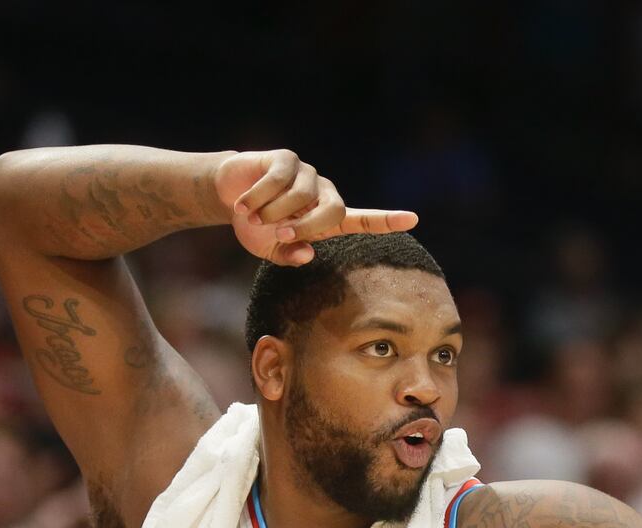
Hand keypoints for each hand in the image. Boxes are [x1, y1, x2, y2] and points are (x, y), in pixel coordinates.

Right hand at [212, 150, 417, 264]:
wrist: (228, 195)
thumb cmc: (255, 226)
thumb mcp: (269, 250)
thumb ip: (288, 256)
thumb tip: (308, 254)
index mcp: (327, 219)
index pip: (363, 219)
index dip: (387, 220)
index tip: (413, 219)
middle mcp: (323, 194)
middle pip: (334, 211)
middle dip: (306, 227)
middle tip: (279, 235)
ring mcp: (307, 174)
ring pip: (300, 196)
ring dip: (273, 213)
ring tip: (252, 217)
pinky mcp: (287, 159)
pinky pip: (278, 180)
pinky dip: (258, 197)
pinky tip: (242, 205)